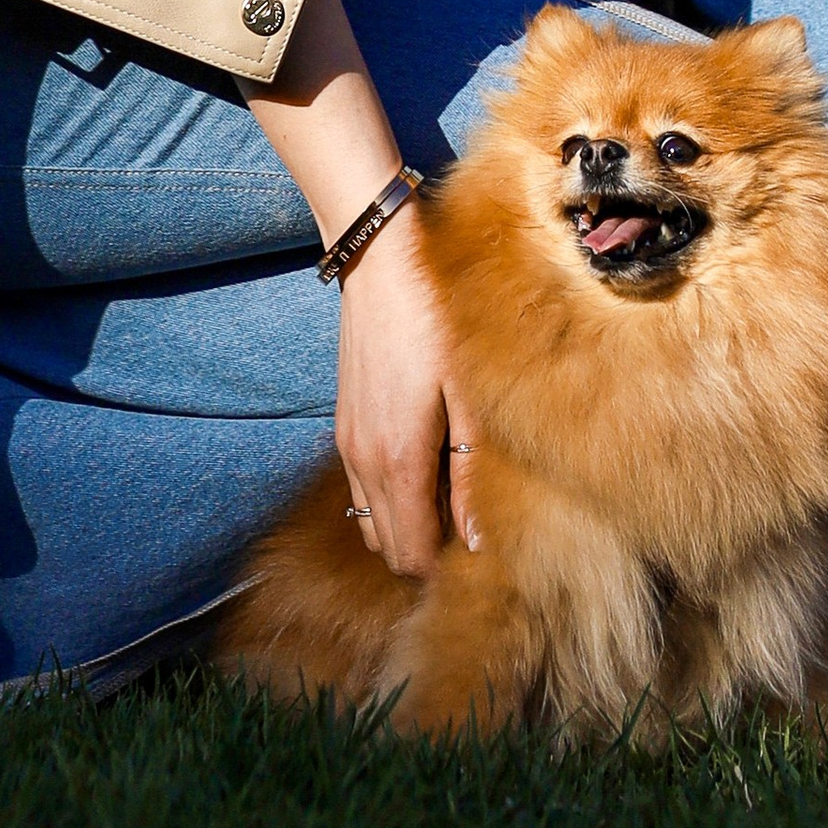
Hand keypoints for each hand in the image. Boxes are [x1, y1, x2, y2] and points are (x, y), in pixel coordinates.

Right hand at [333, 202, 480, 578]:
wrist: (380, 264)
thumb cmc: (437, 322)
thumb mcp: (470, 397)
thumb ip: (471, 475)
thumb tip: (478, 541)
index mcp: (398, 462)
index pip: (413, 557)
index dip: (448, 563)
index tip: (483, 541)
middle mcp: (363, 463)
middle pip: (390, 549)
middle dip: (429, 549)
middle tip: (472, 515)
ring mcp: (348, 446)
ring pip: (373, 523)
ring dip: (409, 523)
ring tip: (451, 487)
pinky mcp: (344, 428)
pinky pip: (362, 490)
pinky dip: (392, 496)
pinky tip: (427, 459)